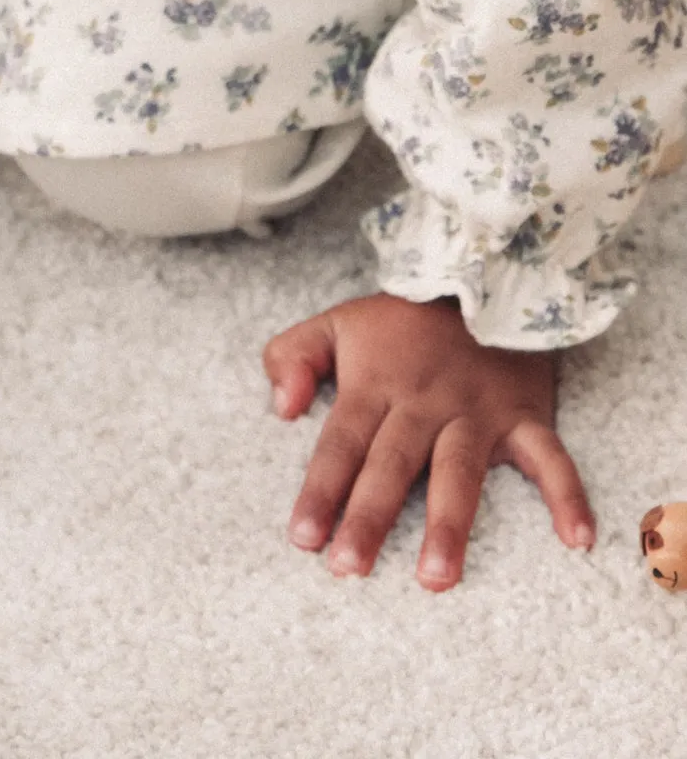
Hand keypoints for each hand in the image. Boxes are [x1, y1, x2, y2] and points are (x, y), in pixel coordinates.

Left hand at [263, 292, 593, 590]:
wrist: (478, 276)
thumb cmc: (400, 321)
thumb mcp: (335, 322)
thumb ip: (292, 357)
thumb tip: (281, 408)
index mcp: (375, 385)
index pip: (342, 444)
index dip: (321, 490)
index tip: (304, 538)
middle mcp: (424, 403)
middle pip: (393, 465)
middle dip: (370, 517)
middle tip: (349, 569)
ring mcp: (477, 412)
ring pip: (460, 472)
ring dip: (450, 525)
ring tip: (435, 579)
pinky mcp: (525, 415)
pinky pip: (550, 458)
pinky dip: (566, 495)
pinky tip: (575, 540)